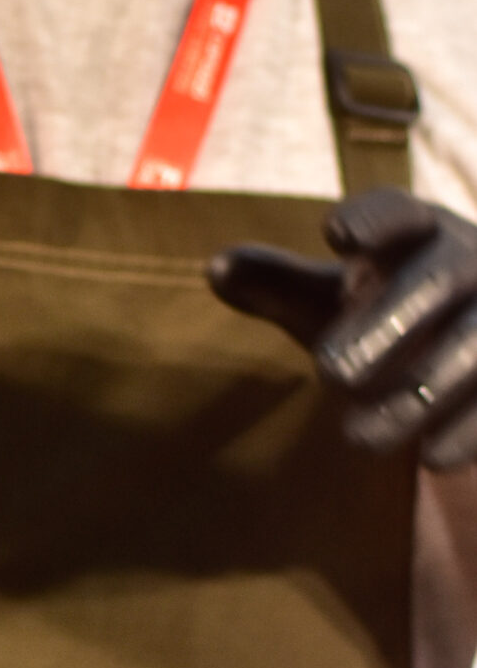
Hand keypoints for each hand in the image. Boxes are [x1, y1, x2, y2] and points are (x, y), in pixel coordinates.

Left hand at [208, 187, 476, 469]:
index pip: (395, 210)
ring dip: (417, 394)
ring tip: (356, 439)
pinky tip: (432, 458)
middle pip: (433, 283)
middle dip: (385, 325)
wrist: (474, 350)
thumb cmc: (388, 309)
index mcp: (416, 228)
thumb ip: (277, 284)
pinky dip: (471, 428)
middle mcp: (468, 259)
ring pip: (472, 345)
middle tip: (326, 373)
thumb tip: (216, 269)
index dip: (370, 219)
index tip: (334, 235)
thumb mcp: (333, 297)